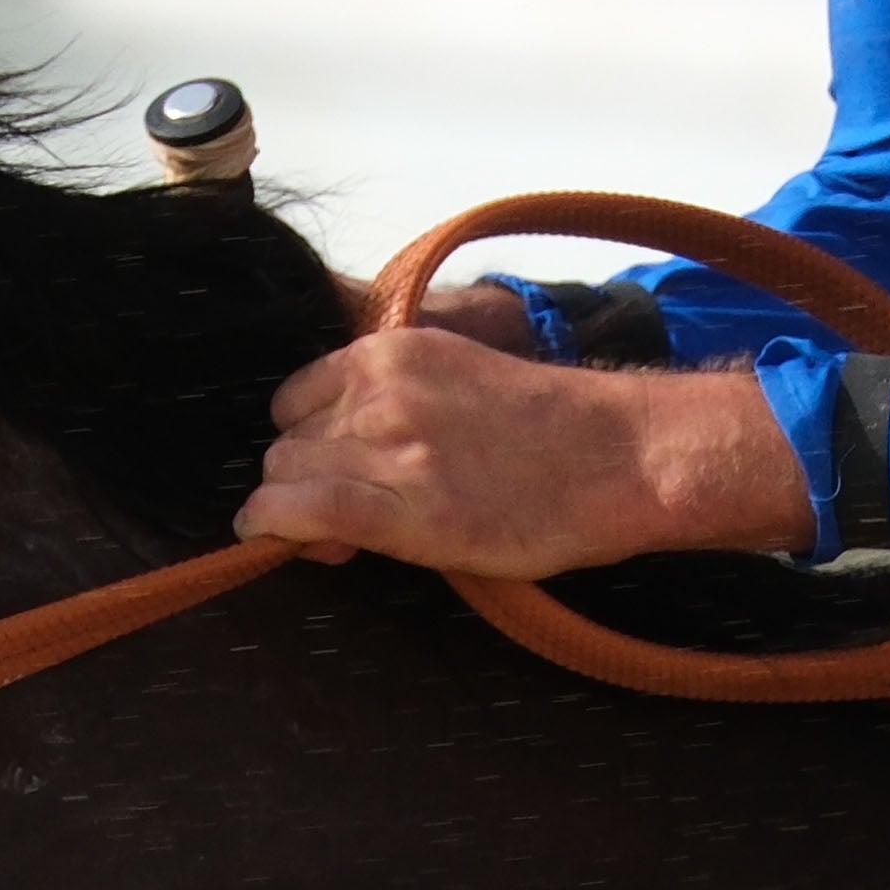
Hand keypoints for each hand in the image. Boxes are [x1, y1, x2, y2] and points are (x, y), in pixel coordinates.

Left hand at [240, 334, 813, 575]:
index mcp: (391, 351)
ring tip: (341, 535)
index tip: (334, 470)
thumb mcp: (458, 377)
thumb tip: (335, 453)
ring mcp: (387, 448)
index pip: (296, 398)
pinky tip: (279, 538)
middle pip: (286, 443)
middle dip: (302, 480)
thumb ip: (393, 399)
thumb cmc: (552, 428)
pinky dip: (272, 526)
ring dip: (297, 510)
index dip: (307, 441)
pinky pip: (298, 511)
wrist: (616, 457)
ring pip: (285, 477)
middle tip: (339, 517)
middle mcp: (378, 392)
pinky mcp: (399, 508)